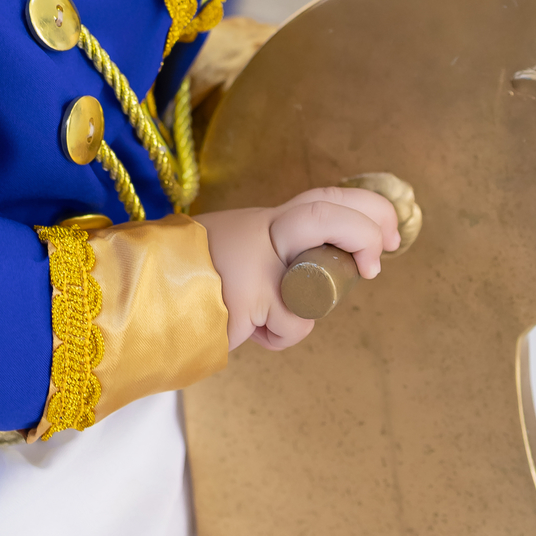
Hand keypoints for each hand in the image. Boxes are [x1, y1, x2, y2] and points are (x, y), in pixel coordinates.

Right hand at [196, 187, 400, 351]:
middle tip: (379, 259)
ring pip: (313, 282)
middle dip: (364, 231)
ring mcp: (255, 264)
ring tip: (285, 315)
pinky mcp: (248, 297)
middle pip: (323, 213)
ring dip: (310, 307)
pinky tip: (254, 332)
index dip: (365, 208)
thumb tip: (326, 271)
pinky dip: (279, 336)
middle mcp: (261, 233)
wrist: (146, 293)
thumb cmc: (195, 280)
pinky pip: (289, 324)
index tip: (390, 231)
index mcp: (264, 221)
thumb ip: (276, 254)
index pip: (322, 198)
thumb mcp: (239, 253)